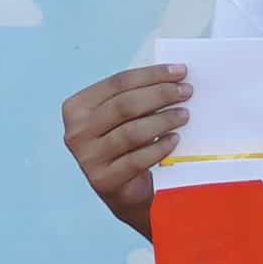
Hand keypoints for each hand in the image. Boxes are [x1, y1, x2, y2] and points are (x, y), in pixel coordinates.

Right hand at [59, 63, 192, 230]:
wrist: (123, 192)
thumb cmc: (126, 146)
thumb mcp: (122, 118)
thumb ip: (136, 97)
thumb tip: (173, 77)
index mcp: (76, 108)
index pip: (118, 82)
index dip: (152, 75)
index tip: (180, 72)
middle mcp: (76, 131)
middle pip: (124, 105)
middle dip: (160, 94)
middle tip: (187, 92)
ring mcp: (87, 158)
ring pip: (131, 132)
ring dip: (163, 120)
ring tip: (184, 115)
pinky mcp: (104, 180)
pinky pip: (137, 159)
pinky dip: (159, 147)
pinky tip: (175, 140)